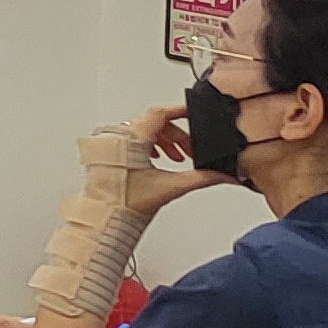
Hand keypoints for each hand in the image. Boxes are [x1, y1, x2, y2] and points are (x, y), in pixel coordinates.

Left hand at [111, 101, 217, 215]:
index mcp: (133, 138)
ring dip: (164, 140)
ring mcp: (109, 142)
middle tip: (189, 152)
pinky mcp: (106, 151)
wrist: (105, 216)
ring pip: (144, 130)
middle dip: (177, 136)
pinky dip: (149, 144)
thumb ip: (202, 178)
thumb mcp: (170, 187)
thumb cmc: (126, 202)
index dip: (180, 111)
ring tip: (176, 157)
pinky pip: (131, 138)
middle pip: (155, 123)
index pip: (160, 113)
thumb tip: (223, 175)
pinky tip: (157, 159)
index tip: (194, 113)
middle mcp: (118, 135)